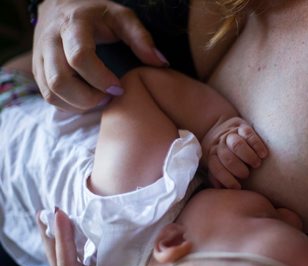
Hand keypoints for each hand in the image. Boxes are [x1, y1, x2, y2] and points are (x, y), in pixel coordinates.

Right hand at [32, 0, 166, 112]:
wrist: (61, 5)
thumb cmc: (97, 15)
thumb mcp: (121, 17)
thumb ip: (141, 38)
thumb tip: (160, 62)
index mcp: (73, 25)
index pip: (79, 57)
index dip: (100, 79)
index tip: (119, 87)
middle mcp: (50, 40)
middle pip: (60, 81)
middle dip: (88, 98)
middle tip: (109, 97)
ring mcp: (40, 56)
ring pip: (51, 92)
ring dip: (78, 104)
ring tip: (100, 99)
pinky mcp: (37, 69)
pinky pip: (48, 96)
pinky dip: (68, 105)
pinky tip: (87, 99)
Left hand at [201, 117, 267, 188]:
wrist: (221, 126)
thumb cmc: (221, 153)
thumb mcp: (214, 163)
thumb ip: (216, 177)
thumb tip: (221, 191)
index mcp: (211, 154)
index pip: (216, 169)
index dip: (227, 180)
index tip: (238, 187)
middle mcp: (219, 143)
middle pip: (227, 158)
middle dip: (239, 170)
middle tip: (247, 175)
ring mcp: (231, 133)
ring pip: (237, 145)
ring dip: (248, 157)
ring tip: (256, 165)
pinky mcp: (242, 126)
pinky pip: (249, 135)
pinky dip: (257, 146)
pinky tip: (263, 155)